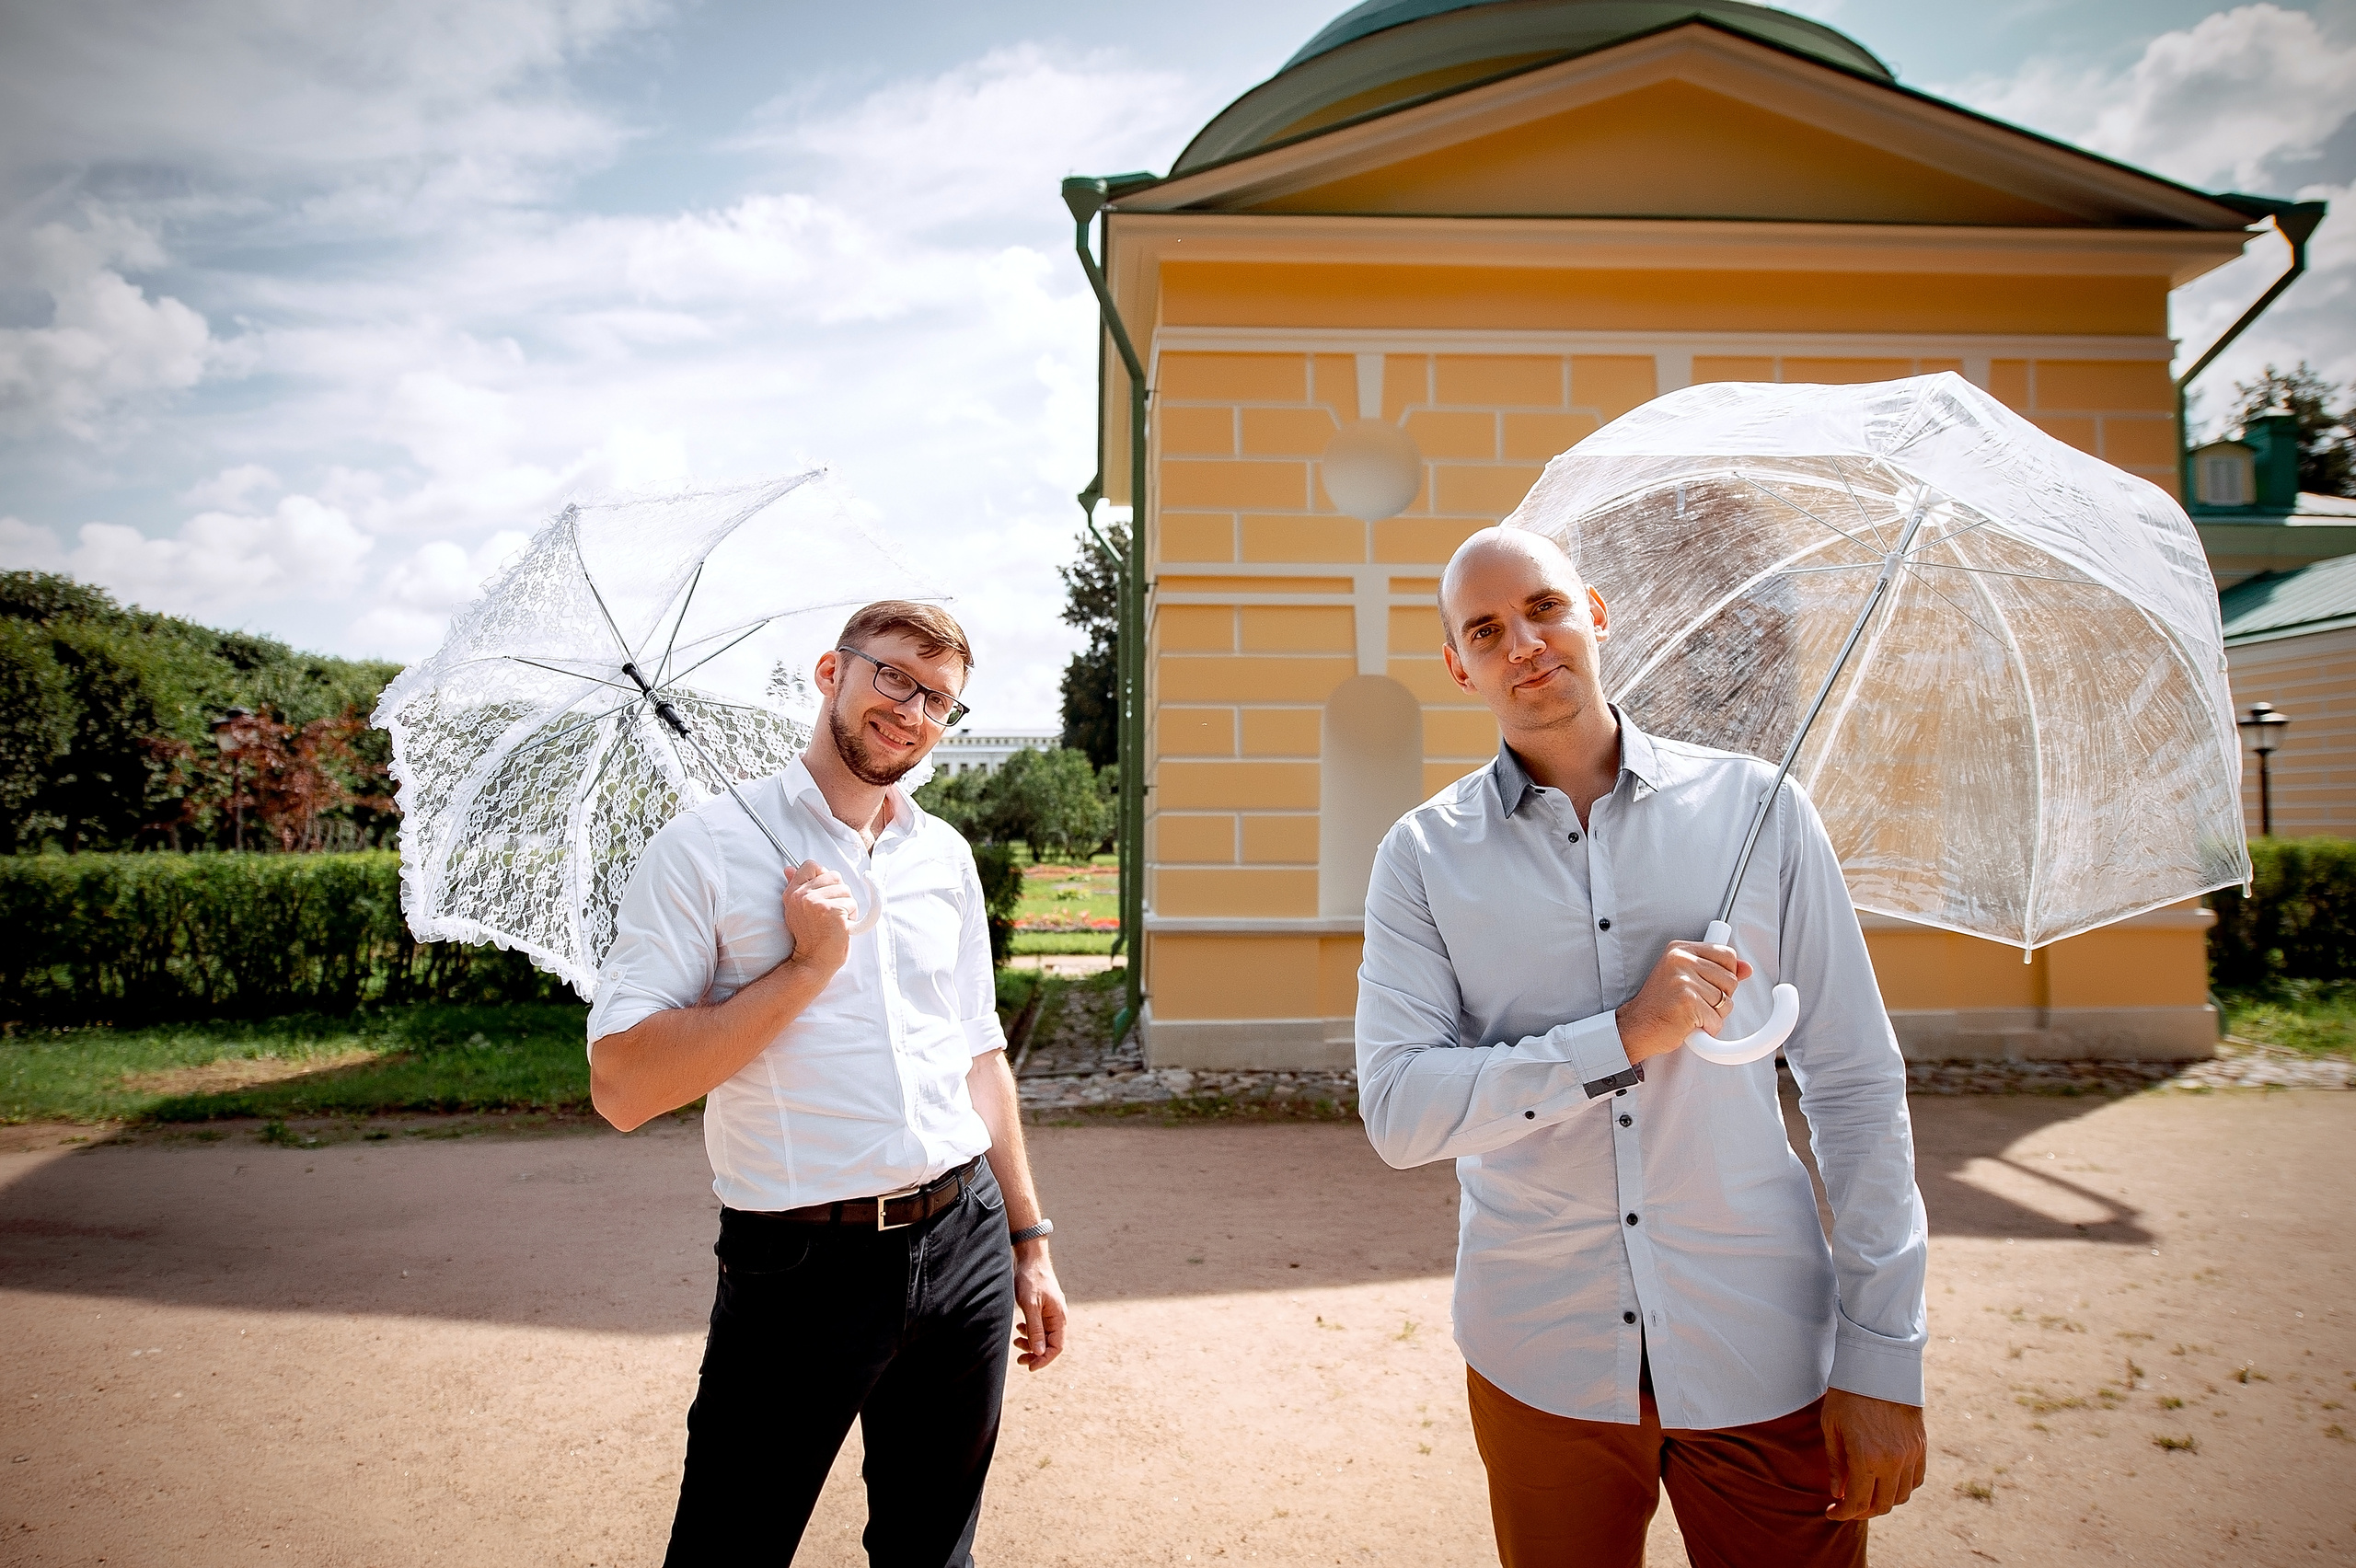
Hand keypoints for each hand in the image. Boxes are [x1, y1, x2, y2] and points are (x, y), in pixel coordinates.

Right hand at [780, 861, 855, 977]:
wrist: (813, 960)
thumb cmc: (811, 936)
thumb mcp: (796, 909)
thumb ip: (795, 887)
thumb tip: (789, 868)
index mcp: (793, 892)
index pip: (811, 865)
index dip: (823, 875)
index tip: (824, 893)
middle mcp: (802, 895)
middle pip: (834, 876)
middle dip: (839, 893)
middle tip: (831, 912)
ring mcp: (815, 902)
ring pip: (846, 890)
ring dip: (847, 906)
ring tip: (836, 920)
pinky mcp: (831, 910)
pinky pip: (851, 903)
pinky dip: (851, 915)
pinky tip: (841, 926)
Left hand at [1013, 1243, 1066, 1370]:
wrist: (1030, 1257)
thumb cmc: (1031, 1279)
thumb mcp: (1030, 1306)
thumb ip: (1035, 1330)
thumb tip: (1039, 1353)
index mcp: (1059, 1317)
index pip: (1056, 1347)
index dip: (1044, 1360)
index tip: (1029, 1367)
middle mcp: (1057, 1316)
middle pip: (1050, 1344)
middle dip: (1035, 1354)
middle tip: (1019, 1359)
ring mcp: (1050, 1312)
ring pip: (1043, 1336)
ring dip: (1031, 1343)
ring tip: (1016, 1341)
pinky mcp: (1042, 1307)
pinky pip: (1038, 1327)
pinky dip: (1029, 1332)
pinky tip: (1019, 1328)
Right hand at [1613, 940, 1752, 1062]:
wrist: (1637, 1027)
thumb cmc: (1660, 1005)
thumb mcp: (1685, 977)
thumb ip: (1716, 970)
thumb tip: (1747, 968)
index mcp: (1680, 949)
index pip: (1727, 955)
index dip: (1727, 974)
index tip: (1710, 985)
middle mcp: (1681, 960)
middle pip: (1731, 979)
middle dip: (1721, 997)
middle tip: (1697, 1002)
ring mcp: (1683, 980)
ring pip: (1726, 1001)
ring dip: (1714, 1015)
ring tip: (1692, 1013)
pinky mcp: (1687, 1001)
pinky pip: (1717, 1019)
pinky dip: (1708, 1028)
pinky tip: (1690, 1024)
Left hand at [1821, 1388, 1925, 1519]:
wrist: (1879, 1365)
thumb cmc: (1848, 1393)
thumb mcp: (1832, 1427)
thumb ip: (1836, 1464)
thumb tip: (1838, 1493)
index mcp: (1866, 1458)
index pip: (1858, 1503)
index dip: (1843, 1514)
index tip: (1831, 1512)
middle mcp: (1893, 1461)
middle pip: (1882, 1505)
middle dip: (1862, 1511)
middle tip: (1847, 1506)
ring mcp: (1911, 1454)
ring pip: (1902, 1496)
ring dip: (1883, 1501)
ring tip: (1866, 1492)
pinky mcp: (1921, 1446)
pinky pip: (1916, 1479)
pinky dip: (1902, 1487)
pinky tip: (1886, 1481)